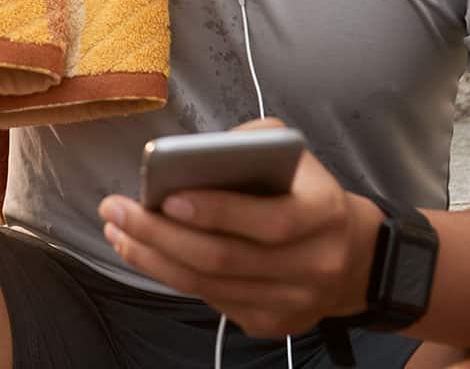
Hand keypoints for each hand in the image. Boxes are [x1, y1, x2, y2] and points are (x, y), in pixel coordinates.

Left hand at [96, 117, 378, 340]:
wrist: (353, 257)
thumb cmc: (306, 191)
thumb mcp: (291, 153)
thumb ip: (247, 147)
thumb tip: (185, 159)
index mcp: (323, 214)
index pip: (269, 222)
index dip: (216, 211)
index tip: (166, 196)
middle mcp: (313, 265)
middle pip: (224, 258)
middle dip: (160, 234)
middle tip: (115, 210)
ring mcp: (292, 302)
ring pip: (208, 285)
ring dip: (153, 258)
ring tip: (117, 230)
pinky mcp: (271, 323)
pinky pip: (211, 300)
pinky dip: (171, 275)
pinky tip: (145, 253)